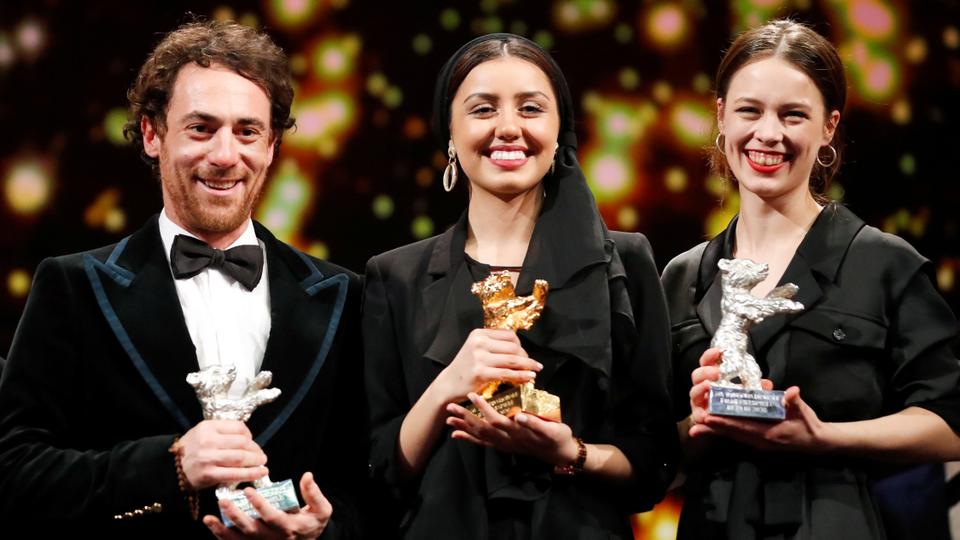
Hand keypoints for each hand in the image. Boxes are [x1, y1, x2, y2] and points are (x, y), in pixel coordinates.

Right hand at [178, 420, 268, 489]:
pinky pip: (234, 474)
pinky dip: (250, 474)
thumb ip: (223, 432)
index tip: (252, 442)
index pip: (238, 427)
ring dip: (256, 461)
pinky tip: (259, 473)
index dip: (250, 435)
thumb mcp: (203, 432)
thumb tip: (249, 439)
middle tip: (261, 456)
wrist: (171, 468)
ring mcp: (208, 458)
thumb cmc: (191, 449)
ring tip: (263, 464)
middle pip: (242, 443)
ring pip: (240, 458)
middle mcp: (208, 441)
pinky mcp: (209, 474)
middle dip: (256, 450)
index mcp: (208, 427)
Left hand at [204, 472, 331, 539]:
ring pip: (239, 539)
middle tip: (224, 501)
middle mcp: (273, 539)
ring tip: (210, 517)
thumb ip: (314, 493)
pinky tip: (210, 523)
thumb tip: (307, 475)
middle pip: (251, 530)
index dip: (259, 504)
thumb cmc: (312, 523)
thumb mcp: (321, 510)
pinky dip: (220, 534)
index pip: (272, 517)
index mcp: (288, 528)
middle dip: (236, 516)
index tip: (248, 490)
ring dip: (223, 529)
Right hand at [434, 329, 541, 402]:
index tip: (525, 354)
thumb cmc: (465, 368)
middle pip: (513, 347)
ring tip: (536, 370)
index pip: (509, 335)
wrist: (448, 384)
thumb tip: (520, 349)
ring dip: (527, 365)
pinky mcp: (480, 372)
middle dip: (525, 356)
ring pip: (512, 360)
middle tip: (532, 365)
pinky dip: (521, 376)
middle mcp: (479, 342)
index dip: (521, 345)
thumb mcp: (476, 349)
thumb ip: (494, 345)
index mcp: (479, 333)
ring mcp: (479, 357)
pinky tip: (529, 378)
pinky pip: (507, 373)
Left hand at [444, 393, 577, 465]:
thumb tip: (519, 415)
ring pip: (480, 437)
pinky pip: (482, 443)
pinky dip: (468, 439)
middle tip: (450, 406)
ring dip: (463, 428)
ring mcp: (503, 445)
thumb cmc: (556, 437)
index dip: (483, 408)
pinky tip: (456, 435)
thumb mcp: (551, 430)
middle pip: (482, 429)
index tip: (473, 395)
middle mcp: (507, 441)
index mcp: (517, 433)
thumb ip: (535, 423)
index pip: (496, 420)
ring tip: (449, 419)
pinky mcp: (502, 447)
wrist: (558, 453)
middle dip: (465, 418)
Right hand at [687, 348, 775, 425]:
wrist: (729, 424)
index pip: (707, 362)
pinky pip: (696, 415)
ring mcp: (699, 402)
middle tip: (717, 372)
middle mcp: (703, 387)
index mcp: (712, 377)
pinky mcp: (699, 417)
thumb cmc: (736, 403)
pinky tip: (705, 416)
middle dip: (705, 372)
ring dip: (700, 389)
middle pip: (697, 375)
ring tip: (708, 386)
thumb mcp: (749, 393)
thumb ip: (756, 387)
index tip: (718, 352)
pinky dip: (699, 415)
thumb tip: (766, 384)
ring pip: (694, 393)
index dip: (710, 356)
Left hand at [687, 349, 827, 451]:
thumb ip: (795, 402)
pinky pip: (737, 436)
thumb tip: (792, 392)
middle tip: (695, 424)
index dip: (725, 422)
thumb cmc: (808, 425)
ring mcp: (758, 442)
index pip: (743, 426)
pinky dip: (725, 432)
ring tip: (697, 429)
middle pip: (732, 433)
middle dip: (713, 429)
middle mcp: (760, 440)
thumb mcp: (803, 412)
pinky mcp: (757, 440)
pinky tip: (712, 429)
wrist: (816, 442)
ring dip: (715, 431)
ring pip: (732, 435)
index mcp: (768, 432)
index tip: (709, 417)